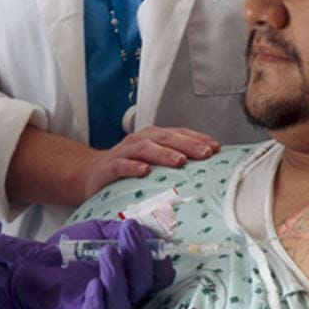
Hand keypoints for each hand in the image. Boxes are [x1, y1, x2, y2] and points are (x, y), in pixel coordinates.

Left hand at [0, 219, 174, 308]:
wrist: (33, 264)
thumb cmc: (70, 250)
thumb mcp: (96, 231)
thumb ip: (118, 230)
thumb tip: (145, 230)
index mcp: (132, 276)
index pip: (158, 276)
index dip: (159, 259)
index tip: (149, 236)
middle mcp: (124, 295)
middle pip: (143, 286)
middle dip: (140, 257)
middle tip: (130, 232)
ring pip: (122, 302)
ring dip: (117, 275)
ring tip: (108, 251)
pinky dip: (97, 302)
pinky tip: (94, 284)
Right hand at [80, 126, 218, 199]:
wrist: (92, 174)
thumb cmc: (128, 168)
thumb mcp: (152, 162)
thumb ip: (174, 163)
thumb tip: (206, 171)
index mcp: (153, 138)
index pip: (178, 133)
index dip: (197, 138)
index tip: (216, 147)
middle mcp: (140, 141)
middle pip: (165, 138)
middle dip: (187, 144)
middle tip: (205, 153)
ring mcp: (123, 152)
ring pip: (145, 148)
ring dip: (163, 153)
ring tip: (179, 161)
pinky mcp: (109, 167)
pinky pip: (121, 165)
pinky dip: (133, 167)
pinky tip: (144, 171)